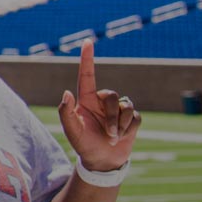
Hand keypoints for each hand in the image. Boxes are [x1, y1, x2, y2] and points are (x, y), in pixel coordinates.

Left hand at [59, 41, 139, 171]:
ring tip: (113, 137)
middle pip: (112, 96)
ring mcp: (118, 108)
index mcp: (86, 99)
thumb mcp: (71, 130)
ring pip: (126, 106)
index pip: (87, 75)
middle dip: (111, 117)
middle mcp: (102, 101)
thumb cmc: (83, 144)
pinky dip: (129, 129)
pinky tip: (123, 136)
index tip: (88, 41)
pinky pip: (135, 117)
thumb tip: (67, 92)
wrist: (102, 160)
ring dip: (120, 125)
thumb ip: (66, 112)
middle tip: (108, 134)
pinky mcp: (131, 118)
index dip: (87, 58)